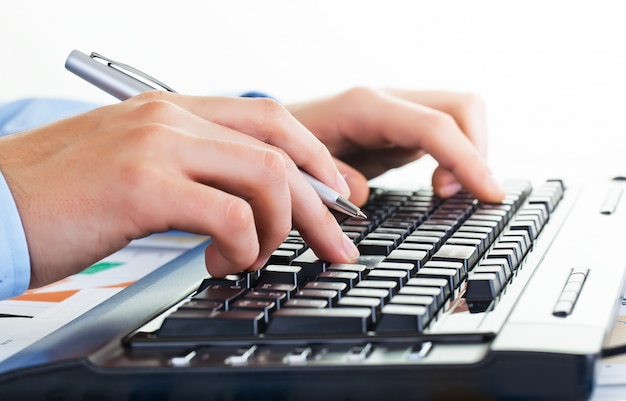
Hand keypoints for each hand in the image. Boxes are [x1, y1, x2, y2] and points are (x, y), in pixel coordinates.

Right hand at [0, 92, 358, 287]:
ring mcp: (156, 146)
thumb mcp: (137, 170)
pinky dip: (242, 246)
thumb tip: (246, 202)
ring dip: (278, 228)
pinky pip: (229, 214)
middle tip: (337, 244)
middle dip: (321, 204)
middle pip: (280, 150)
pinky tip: (219, 263)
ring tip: (253, 257)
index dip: (316, 159)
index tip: (339, 196)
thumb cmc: (60, 197)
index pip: (271, 120)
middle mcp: (170, 118)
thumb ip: (192, 173)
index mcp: (172, 111)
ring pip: (266, 177)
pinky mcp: (141, 185)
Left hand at [286, 87, 504, 205]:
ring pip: (462, 117)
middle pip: (462, 107)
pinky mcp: (404, 128)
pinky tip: (441, 185)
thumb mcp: (295, 166)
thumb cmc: (284, 147)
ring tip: (446, 193)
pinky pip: (448, 134)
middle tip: (456, 196)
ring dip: (470, 155)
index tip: (488, 194)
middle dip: (476, 152)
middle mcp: (389, 102)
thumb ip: (326, 180)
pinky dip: (459, 158)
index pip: (434, 126)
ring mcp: (400, 112)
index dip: (467, 160)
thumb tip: (358, 197)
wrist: (276, 131)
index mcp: (364, 108)